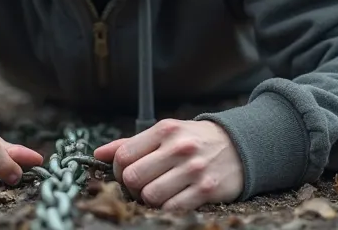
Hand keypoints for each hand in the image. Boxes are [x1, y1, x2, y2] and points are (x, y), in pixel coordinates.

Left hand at [93, 119, 242, 210]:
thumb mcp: (166, 133)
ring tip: (158, 192)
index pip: (123, 155)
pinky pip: (172, 207)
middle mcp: (179, 147)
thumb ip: (132, 143)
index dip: (117, 170)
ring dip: (149, 199)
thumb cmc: (195, 140)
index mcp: (165, 130)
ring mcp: (193, 169)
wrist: (239, 145)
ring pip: (150, 196)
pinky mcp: (207, 189)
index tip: (126, 173)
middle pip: (132, 178)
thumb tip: (98, 153)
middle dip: (132, 187)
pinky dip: (167, 207)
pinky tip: (173, 199)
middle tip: (142, 186)